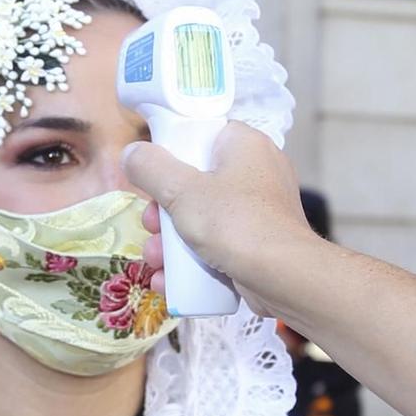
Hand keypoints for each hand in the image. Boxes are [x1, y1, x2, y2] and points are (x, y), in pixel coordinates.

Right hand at [123, 123, 310, 314]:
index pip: (203, 134)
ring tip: (155, 262)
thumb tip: (131, 153)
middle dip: (164, 212)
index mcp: (245, 145)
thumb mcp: (181, 191)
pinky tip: (169, 281)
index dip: (173, 154)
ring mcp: (262, 210)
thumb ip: (151, 168)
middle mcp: (258, 171)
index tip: (152, 177)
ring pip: (204, 218)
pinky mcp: (261, 243)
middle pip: (197, 182)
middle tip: (150, 228)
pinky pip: (220, 244)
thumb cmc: (234, 223)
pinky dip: (193, 261)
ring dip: (172, 242)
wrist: (284, 278)